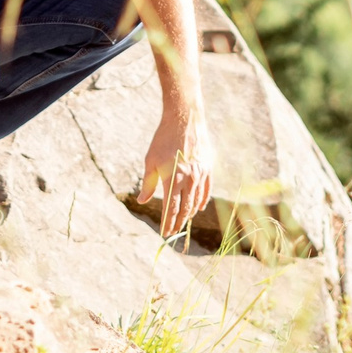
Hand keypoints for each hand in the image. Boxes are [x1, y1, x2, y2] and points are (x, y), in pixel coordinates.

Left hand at [138, 111, 213, 241]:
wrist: (184, 119)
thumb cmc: (163, 140)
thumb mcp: (151, 161)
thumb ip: (148, 183)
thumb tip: (143, 201)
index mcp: (173, 179)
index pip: (171, 208)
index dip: (168, 222)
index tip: (164, 233)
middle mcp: (188, 179)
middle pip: (184, 208)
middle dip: (178, 222)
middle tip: (172, 232)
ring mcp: (200, 174)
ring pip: (196, 201)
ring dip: (189, 213)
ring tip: (182, 221)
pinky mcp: (208, 168)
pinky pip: (207, 190)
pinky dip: (202, 201)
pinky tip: (198, 207)